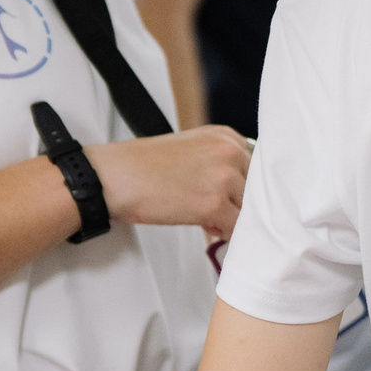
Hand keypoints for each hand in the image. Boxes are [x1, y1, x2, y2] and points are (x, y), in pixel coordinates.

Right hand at [87, 126, 252, 240]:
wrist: (112, 177)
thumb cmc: (142, 167)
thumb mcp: (189, 148)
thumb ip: (218, 161)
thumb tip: (237, 190)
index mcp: (225, 136)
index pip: (257, 166)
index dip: (243, 186)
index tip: (232, 196)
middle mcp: (229, 152)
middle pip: (258, 188)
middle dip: (240, 202)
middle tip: (218, 211)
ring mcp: (224, 177)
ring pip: (250, 209)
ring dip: (233, 218)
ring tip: (209, 219)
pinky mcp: (215, 204)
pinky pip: (238, 229)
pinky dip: (227, 234)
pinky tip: (209, 229)